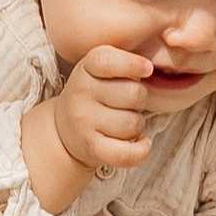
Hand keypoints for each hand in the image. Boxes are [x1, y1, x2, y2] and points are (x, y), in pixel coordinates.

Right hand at [49, 39, 160, 179]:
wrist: (64, 128)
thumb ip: (125, 63)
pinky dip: (141, 151)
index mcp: (86, 68)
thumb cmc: (95, 94)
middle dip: (141, 100)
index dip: (132, 64)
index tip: (148, 69)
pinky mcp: (91, 147)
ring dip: (138, 125)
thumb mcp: (101, 70)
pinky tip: (142, 142)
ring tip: (125, 122)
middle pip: (134, 94)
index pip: (107, 61)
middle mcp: (81, 92)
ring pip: (133, 123)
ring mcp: (84, 121)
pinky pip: (125, 154)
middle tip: (129, 103)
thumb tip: (151, 67)